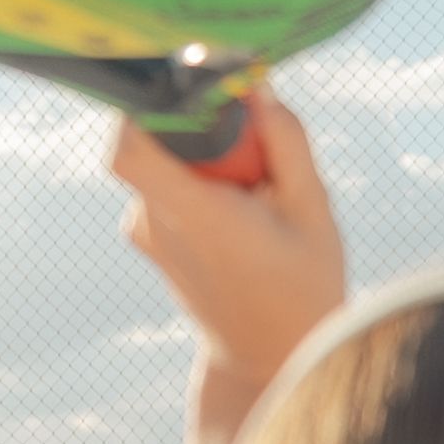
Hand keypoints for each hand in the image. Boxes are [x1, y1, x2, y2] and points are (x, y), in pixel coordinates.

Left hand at [109, 96, 347, 408]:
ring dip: (204, 157)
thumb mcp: (313, 210)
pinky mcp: (146, 236)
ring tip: (254, 195)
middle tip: (253, 151)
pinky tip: (240, 213)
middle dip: (201, 126)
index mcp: (196, 214)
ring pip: (162, 158)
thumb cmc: (301, 286)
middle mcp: (157, 222)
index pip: (131, 145)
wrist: (266, 358)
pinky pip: (165, 181)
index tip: (194, 88)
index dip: (147, 104)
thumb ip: (287, 142)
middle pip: (152, 138)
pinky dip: (198, 179)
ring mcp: (145, 232)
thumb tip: (258, 85)